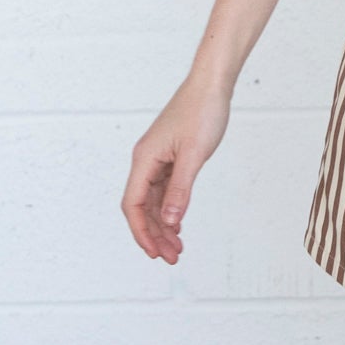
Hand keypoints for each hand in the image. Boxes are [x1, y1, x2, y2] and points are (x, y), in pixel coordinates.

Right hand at [121, 76, 232, 263]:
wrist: (211, 86)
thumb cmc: (202, 112)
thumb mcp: (194, 155)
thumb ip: (181, 190)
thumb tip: (170, 221)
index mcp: (145, 159)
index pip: (133, 204)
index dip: (141, 232)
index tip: (155, 253)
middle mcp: (146, 161)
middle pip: (141, 207)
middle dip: (154, 234)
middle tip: (172, 258)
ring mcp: (157, 159)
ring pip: (153, 201)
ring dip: (163, 225)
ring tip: (177, 248)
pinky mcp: (169, 158)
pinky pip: (163, 190)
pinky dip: (170, 209)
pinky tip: (178, 225)